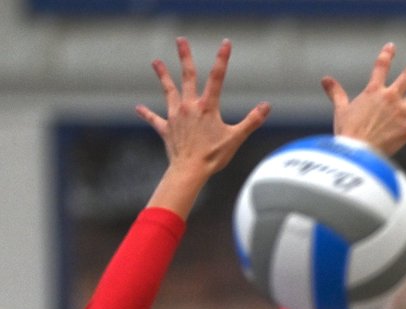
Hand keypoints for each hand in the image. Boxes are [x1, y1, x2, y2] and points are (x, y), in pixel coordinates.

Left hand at [137, 38, 270, 186]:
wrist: (189, 170)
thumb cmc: (213, 156)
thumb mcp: (236, 138)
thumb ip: (252, 121)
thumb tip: (267, 106)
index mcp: (207, 107)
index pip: (217, 77)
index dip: (222, 59)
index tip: (225, 43)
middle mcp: (189, 106)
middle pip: (187, 76)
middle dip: (185, 57)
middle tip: (180, 40)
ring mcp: (176, 116)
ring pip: (169, 91)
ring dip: (163, 76)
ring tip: (156, 62)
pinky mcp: (166, 129)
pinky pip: (155, 119)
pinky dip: (147, 114)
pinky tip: (138, 108)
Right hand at [324, 42, 405, 156]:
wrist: (357, 152)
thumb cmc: (347, 133)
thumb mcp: (341, 110)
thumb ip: (336, 93)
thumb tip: (325, 79)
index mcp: (373, 92)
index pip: (380, 67)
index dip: (386, 55)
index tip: (392, 46)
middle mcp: (390, 98)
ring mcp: (401, 113)